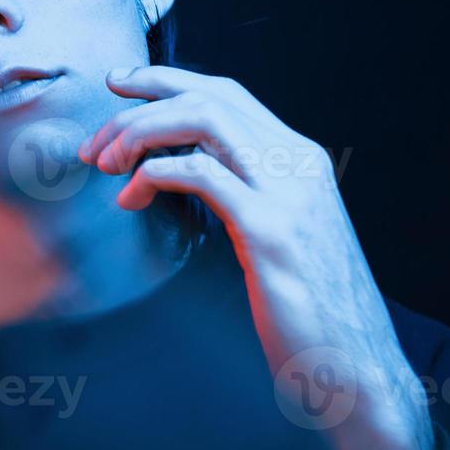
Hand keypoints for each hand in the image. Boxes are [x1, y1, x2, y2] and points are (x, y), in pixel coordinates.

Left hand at [80, 66, 433, 449]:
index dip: (167, 80)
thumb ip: (242, 195)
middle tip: (95, 141)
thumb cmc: (307, 310)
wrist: (355, 369)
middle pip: (209, 96)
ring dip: (140, 133)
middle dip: (140, 105)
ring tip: (105, 165)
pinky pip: (199, 174)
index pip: (227, 93)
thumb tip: (183, 172)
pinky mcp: (270, 231)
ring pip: (203, 120)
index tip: (119, 86)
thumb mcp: (275, 237)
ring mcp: (288, 193)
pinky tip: (129, 200)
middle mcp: (299, 164)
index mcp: (301, 160)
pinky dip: (153, 175)